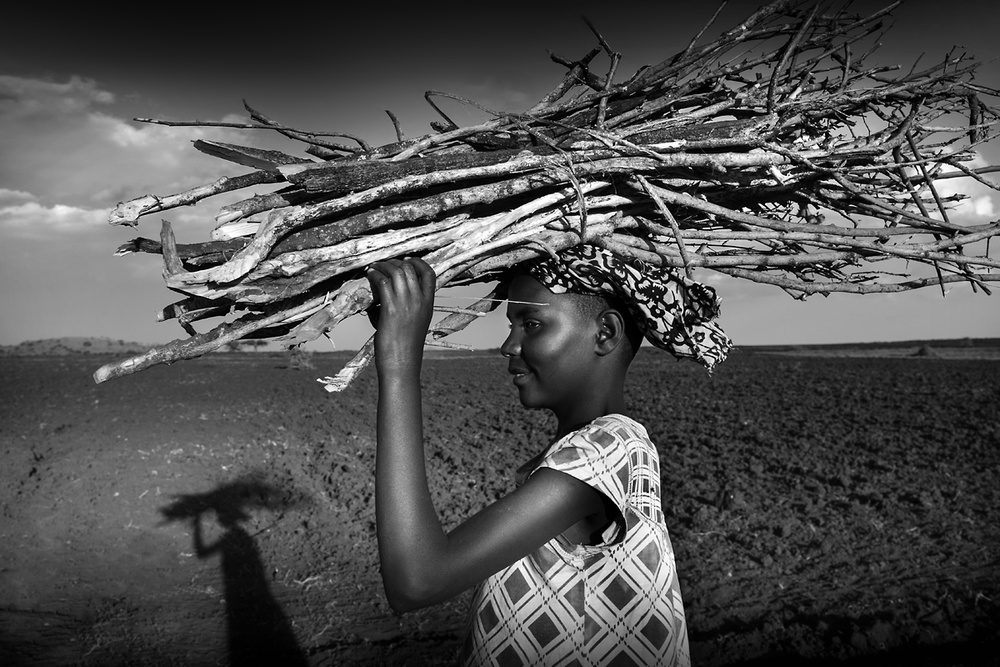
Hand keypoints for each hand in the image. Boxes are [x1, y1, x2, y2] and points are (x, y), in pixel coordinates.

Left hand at [366, 258, 435, 373]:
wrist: (403, 364)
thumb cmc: (405, 348)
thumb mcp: (414, 323)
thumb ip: (407, 307)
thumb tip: (387, 296)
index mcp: (429, 304)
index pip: (429, 273)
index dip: (418, 262)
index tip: (405, 260)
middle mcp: (420, 301)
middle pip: (410, 268)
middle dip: (395, 262)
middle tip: (383, 264)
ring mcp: (407, 303)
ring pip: (396, 271)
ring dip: (383, 266)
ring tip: (374, 267)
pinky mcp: (391, 308)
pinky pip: (382, 282)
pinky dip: (375, 275)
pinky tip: (369, 275)